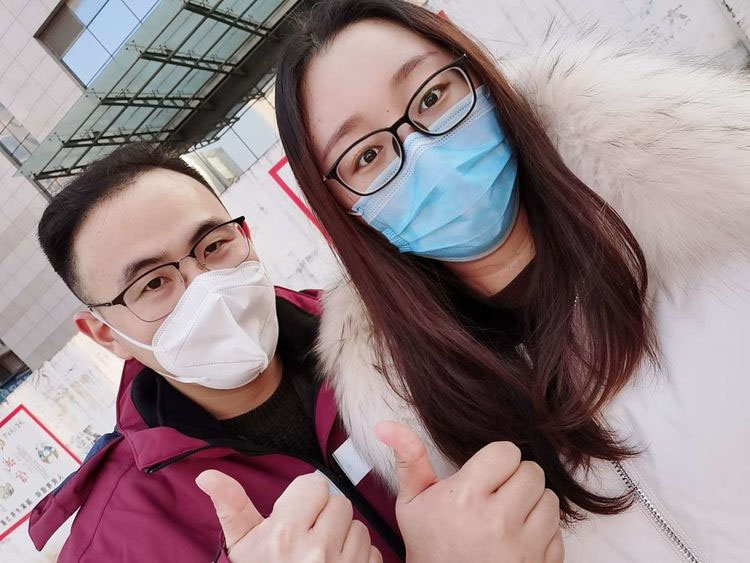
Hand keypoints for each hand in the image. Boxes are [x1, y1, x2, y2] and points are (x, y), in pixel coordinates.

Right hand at [196, 470, 382, 562]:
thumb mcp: (242, 546)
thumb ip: (231, 506)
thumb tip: (208, 476)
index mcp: (285, 534)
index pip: (315, 484)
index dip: (304, 498)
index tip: (295, 515)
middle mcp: (317, 550)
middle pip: (339, 502)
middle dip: (325, 515)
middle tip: (307, 535)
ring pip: (357, 525)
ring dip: (343, 536)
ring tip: (321, 553)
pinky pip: (372, 551)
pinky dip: (359, 557)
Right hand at [375, 421, 563, 562]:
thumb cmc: (430, 549)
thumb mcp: (411, 504)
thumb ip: (409, 460)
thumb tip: (385, 425)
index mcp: (464, 498)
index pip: (506, 452)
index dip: (496, 461)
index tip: (485, 476)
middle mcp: (497, 521)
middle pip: (532, 472)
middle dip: (516, 480)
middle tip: (497, 495)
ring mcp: (522, 547)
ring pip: (549, 500)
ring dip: (532, 505)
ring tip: (508, 517)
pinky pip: (557, 532)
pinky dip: (542, 534)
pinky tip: (517, 540)